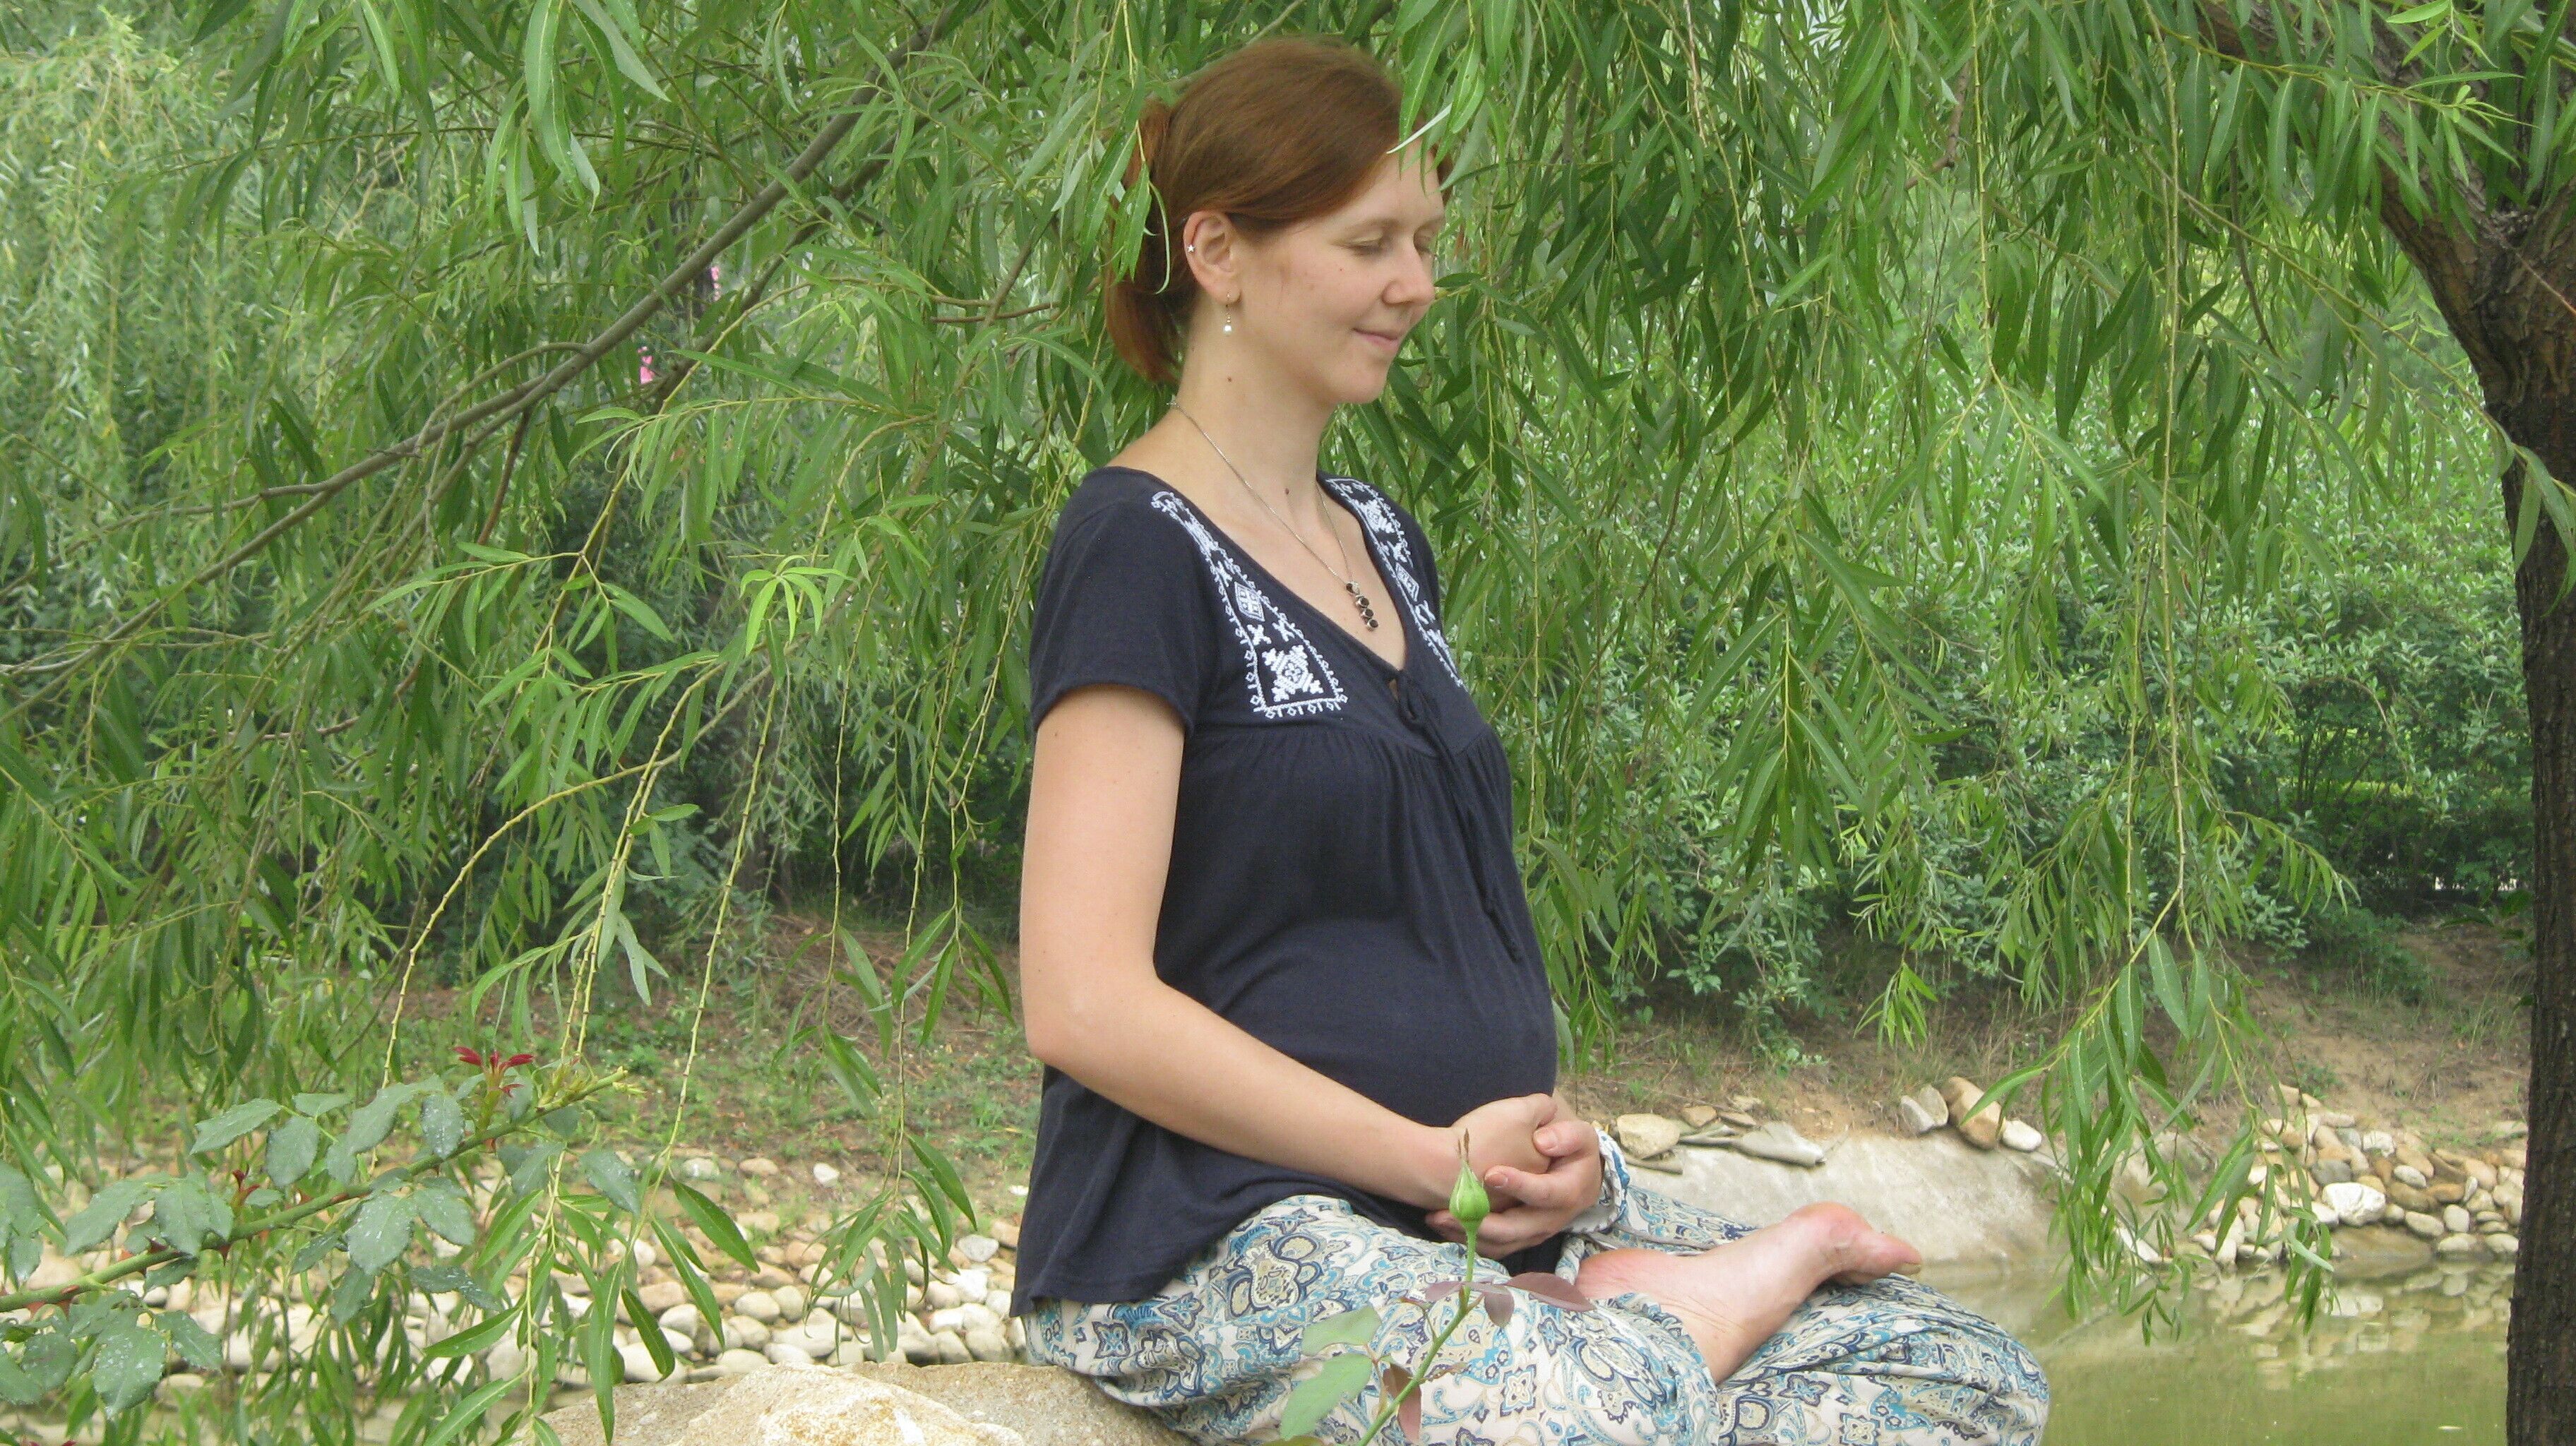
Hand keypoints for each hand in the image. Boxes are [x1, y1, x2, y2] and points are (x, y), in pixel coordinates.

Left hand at [1427, 1108, 1603, 1257]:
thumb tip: (1543, 1142)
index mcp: (1571, 1193)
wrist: (1568, 1168)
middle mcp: (1554, 1220)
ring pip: (1502, 1243)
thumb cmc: (1569, 1147)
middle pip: (1519, 1229)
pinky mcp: (1519, 1238)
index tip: (1491, 1174)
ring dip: (1469, 1233)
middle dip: (1485, 1222)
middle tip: (1454, 1208)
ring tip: (1439, 1217)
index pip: (1547, 1193)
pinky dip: (1468, 1238)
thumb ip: (1567, 1134)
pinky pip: (1492, 1247)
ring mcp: (1535, 1233)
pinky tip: (1444, 1223)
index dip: (1521, 1185)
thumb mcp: (1578, 1135)